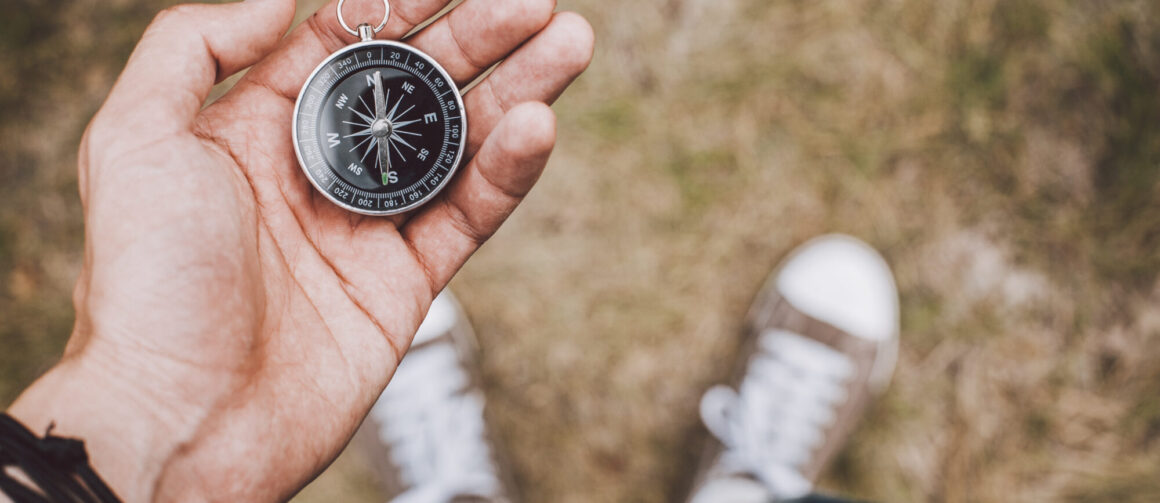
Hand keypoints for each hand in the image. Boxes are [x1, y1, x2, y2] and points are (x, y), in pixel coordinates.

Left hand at [5, 0, 591, 500]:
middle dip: (479, 39)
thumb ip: (191, 48)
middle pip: (415, 89)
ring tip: (570, 43)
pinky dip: (509, 172)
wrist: (182, 417)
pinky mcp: (404, 286)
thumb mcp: (135, 140)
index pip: (342, 47)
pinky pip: (468, 217)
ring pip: (457, 147)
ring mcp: (367, 230)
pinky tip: (537, 125)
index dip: (401, 6)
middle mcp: (320, 174)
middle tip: (537, 4)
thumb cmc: (147, 285)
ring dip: (517, 91)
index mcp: (258, 132)